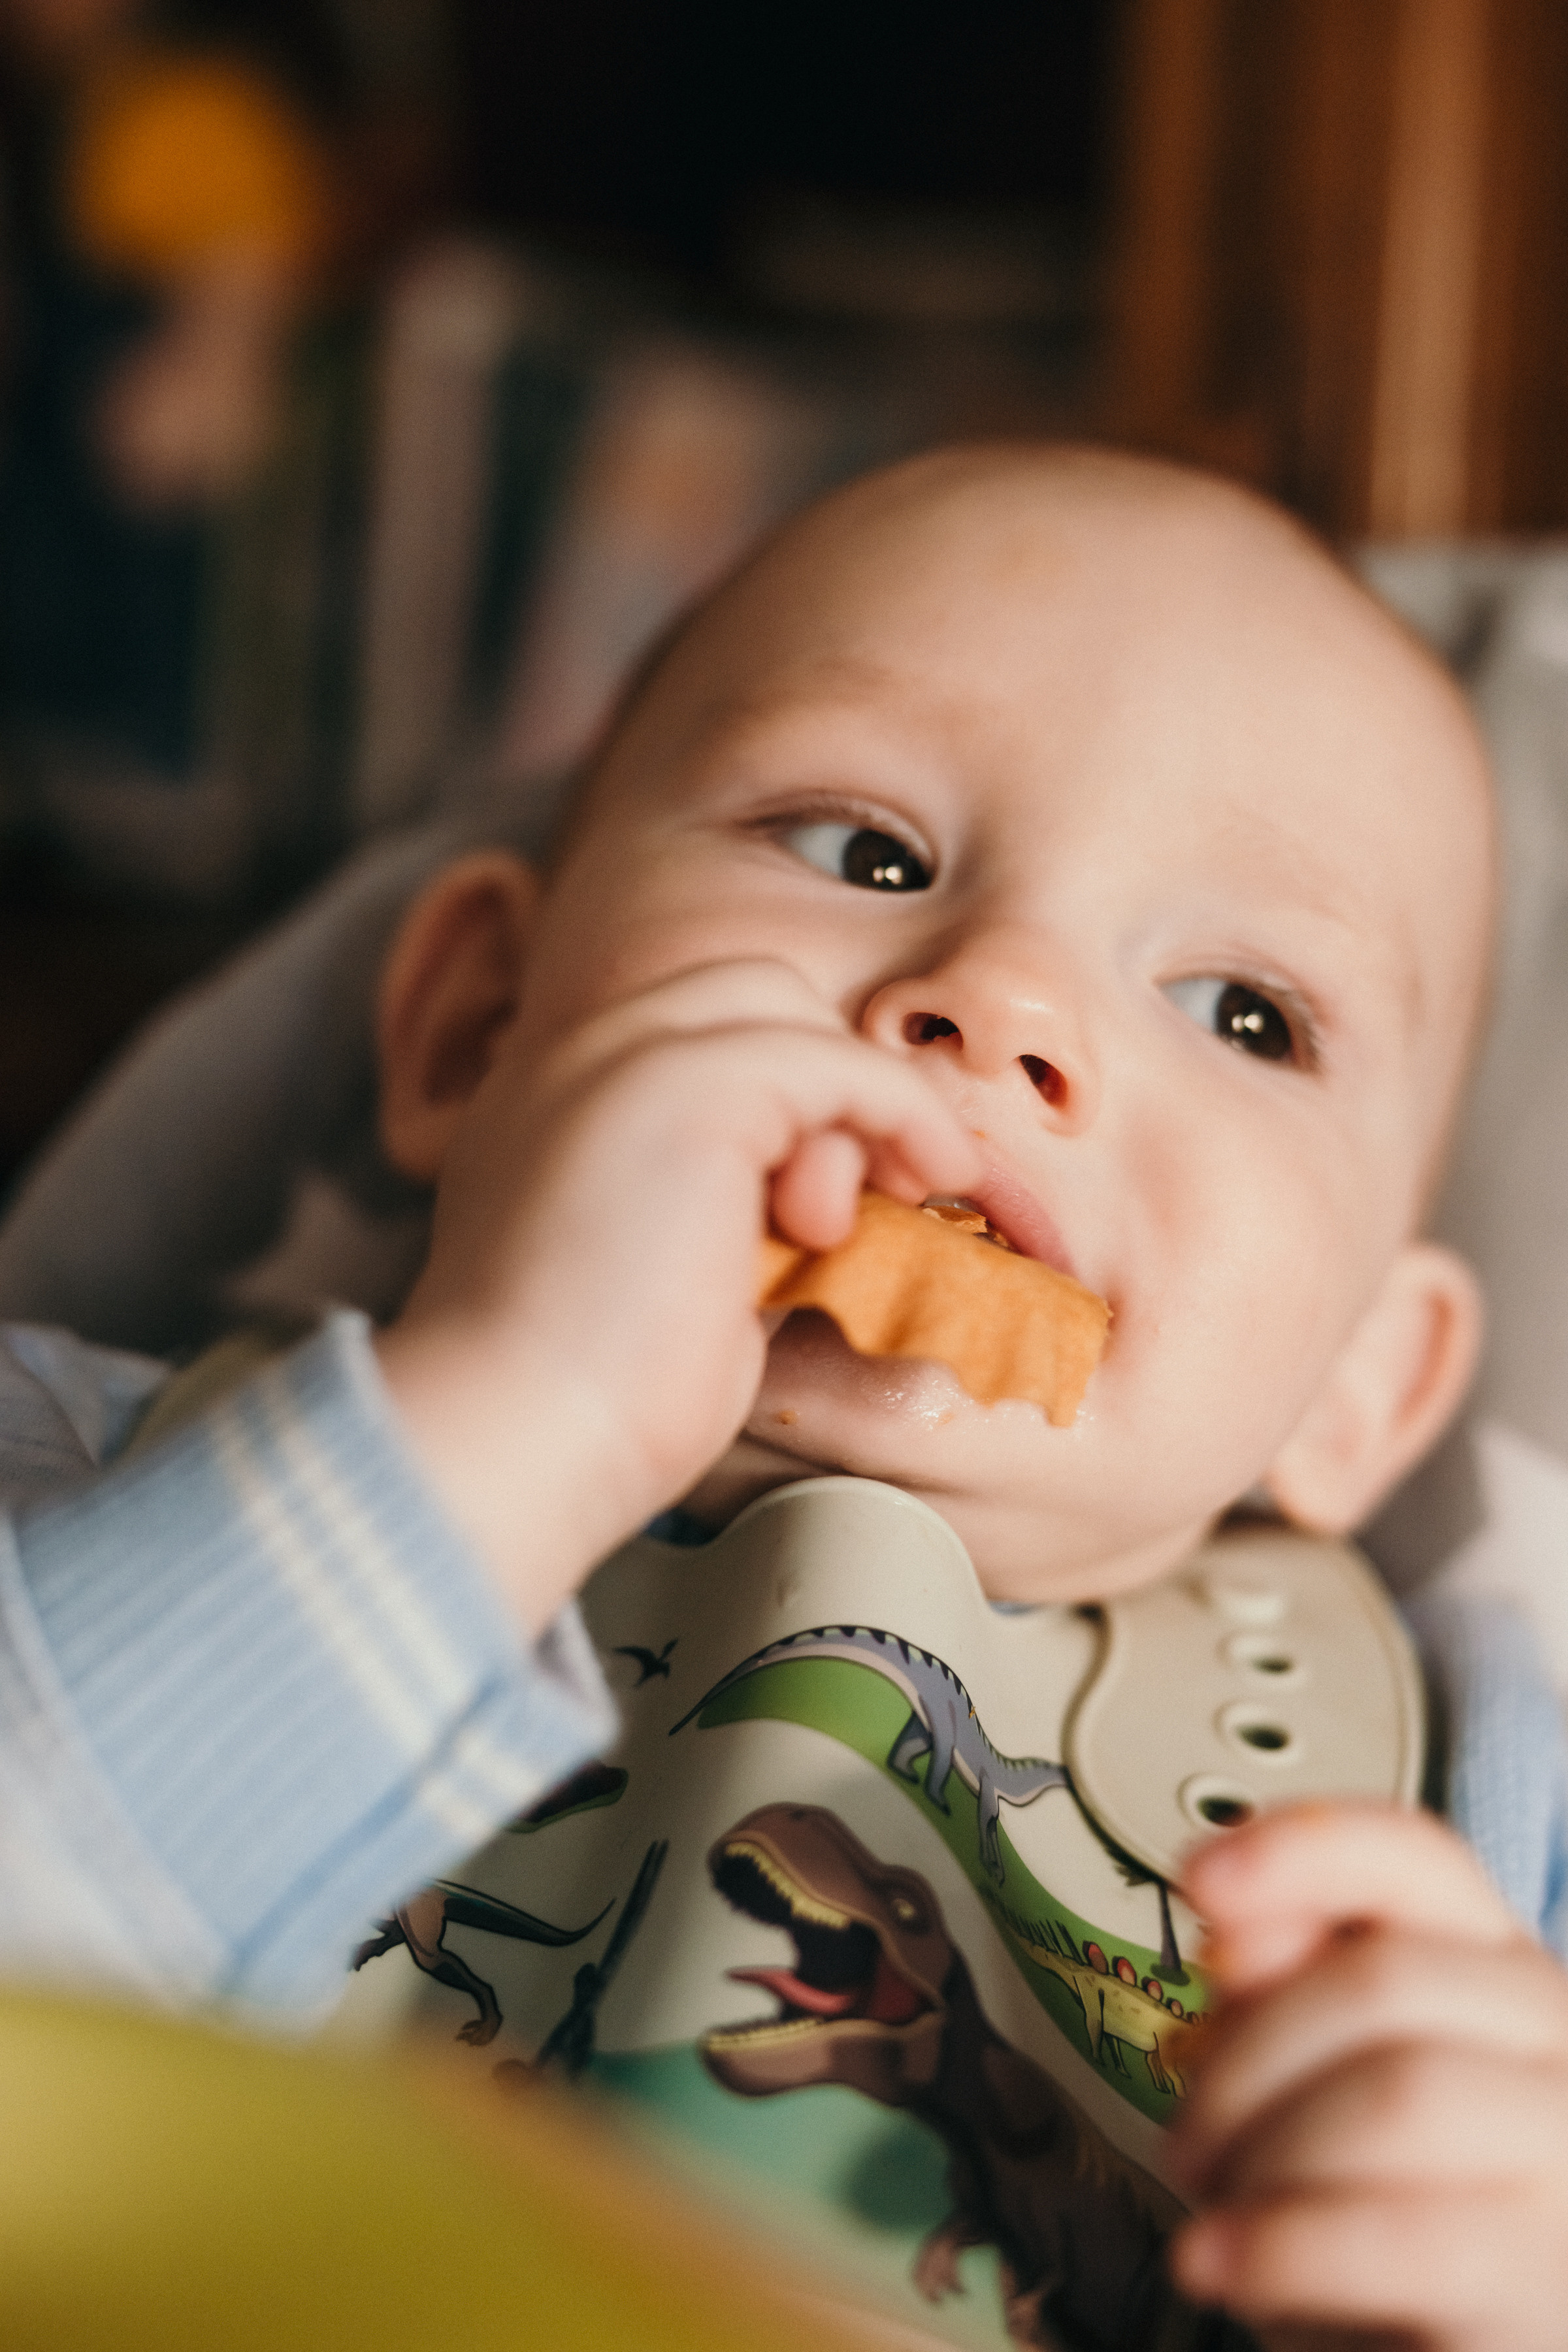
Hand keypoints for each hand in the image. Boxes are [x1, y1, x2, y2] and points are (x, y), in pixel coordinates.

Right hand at [376, 957, 980, 1629]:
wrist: (520, 1437)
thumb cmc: (588, 1406)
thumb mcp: (663, 1281)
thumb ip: (720, 1216)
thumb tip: (817, 1204)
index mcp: (545, 1107)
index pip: (685, 1035)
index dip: (778, 1094)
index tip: (834, 1189)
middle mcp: (568, 1059)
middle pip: (737, 995)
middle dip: (818, 1077)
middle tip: (867, 1192)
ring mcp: (619, 1057)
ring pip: (780, 1007)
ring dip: (847, 1103)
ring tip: (839, 1224)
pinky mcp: (690, 1082)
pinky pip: (834, 1060)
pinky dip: (901, 1109)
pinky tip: (938, 1176)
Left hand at [1167, 1803, 1567, 2351]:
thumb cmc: (1386, 2238)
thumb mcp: (1323, 2096)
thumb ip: (1287, 1994)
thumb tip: (1234, 1915)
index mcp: (1508, 1985)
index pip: (1419, 1861)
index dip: (1303, 1850)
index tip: (1198, 1876)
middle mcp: (1566, 2060)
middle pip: (1382, 1977)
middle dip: (1245, 2057)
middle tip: (1186, 2143)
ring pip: (1394, 2093)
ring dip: (1260, 2155)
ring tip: (1216, 2220)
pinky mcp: (1546, 2299)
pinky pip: (1394, 2237)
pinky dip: (1275, 2248)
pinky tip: (1222, 2266)